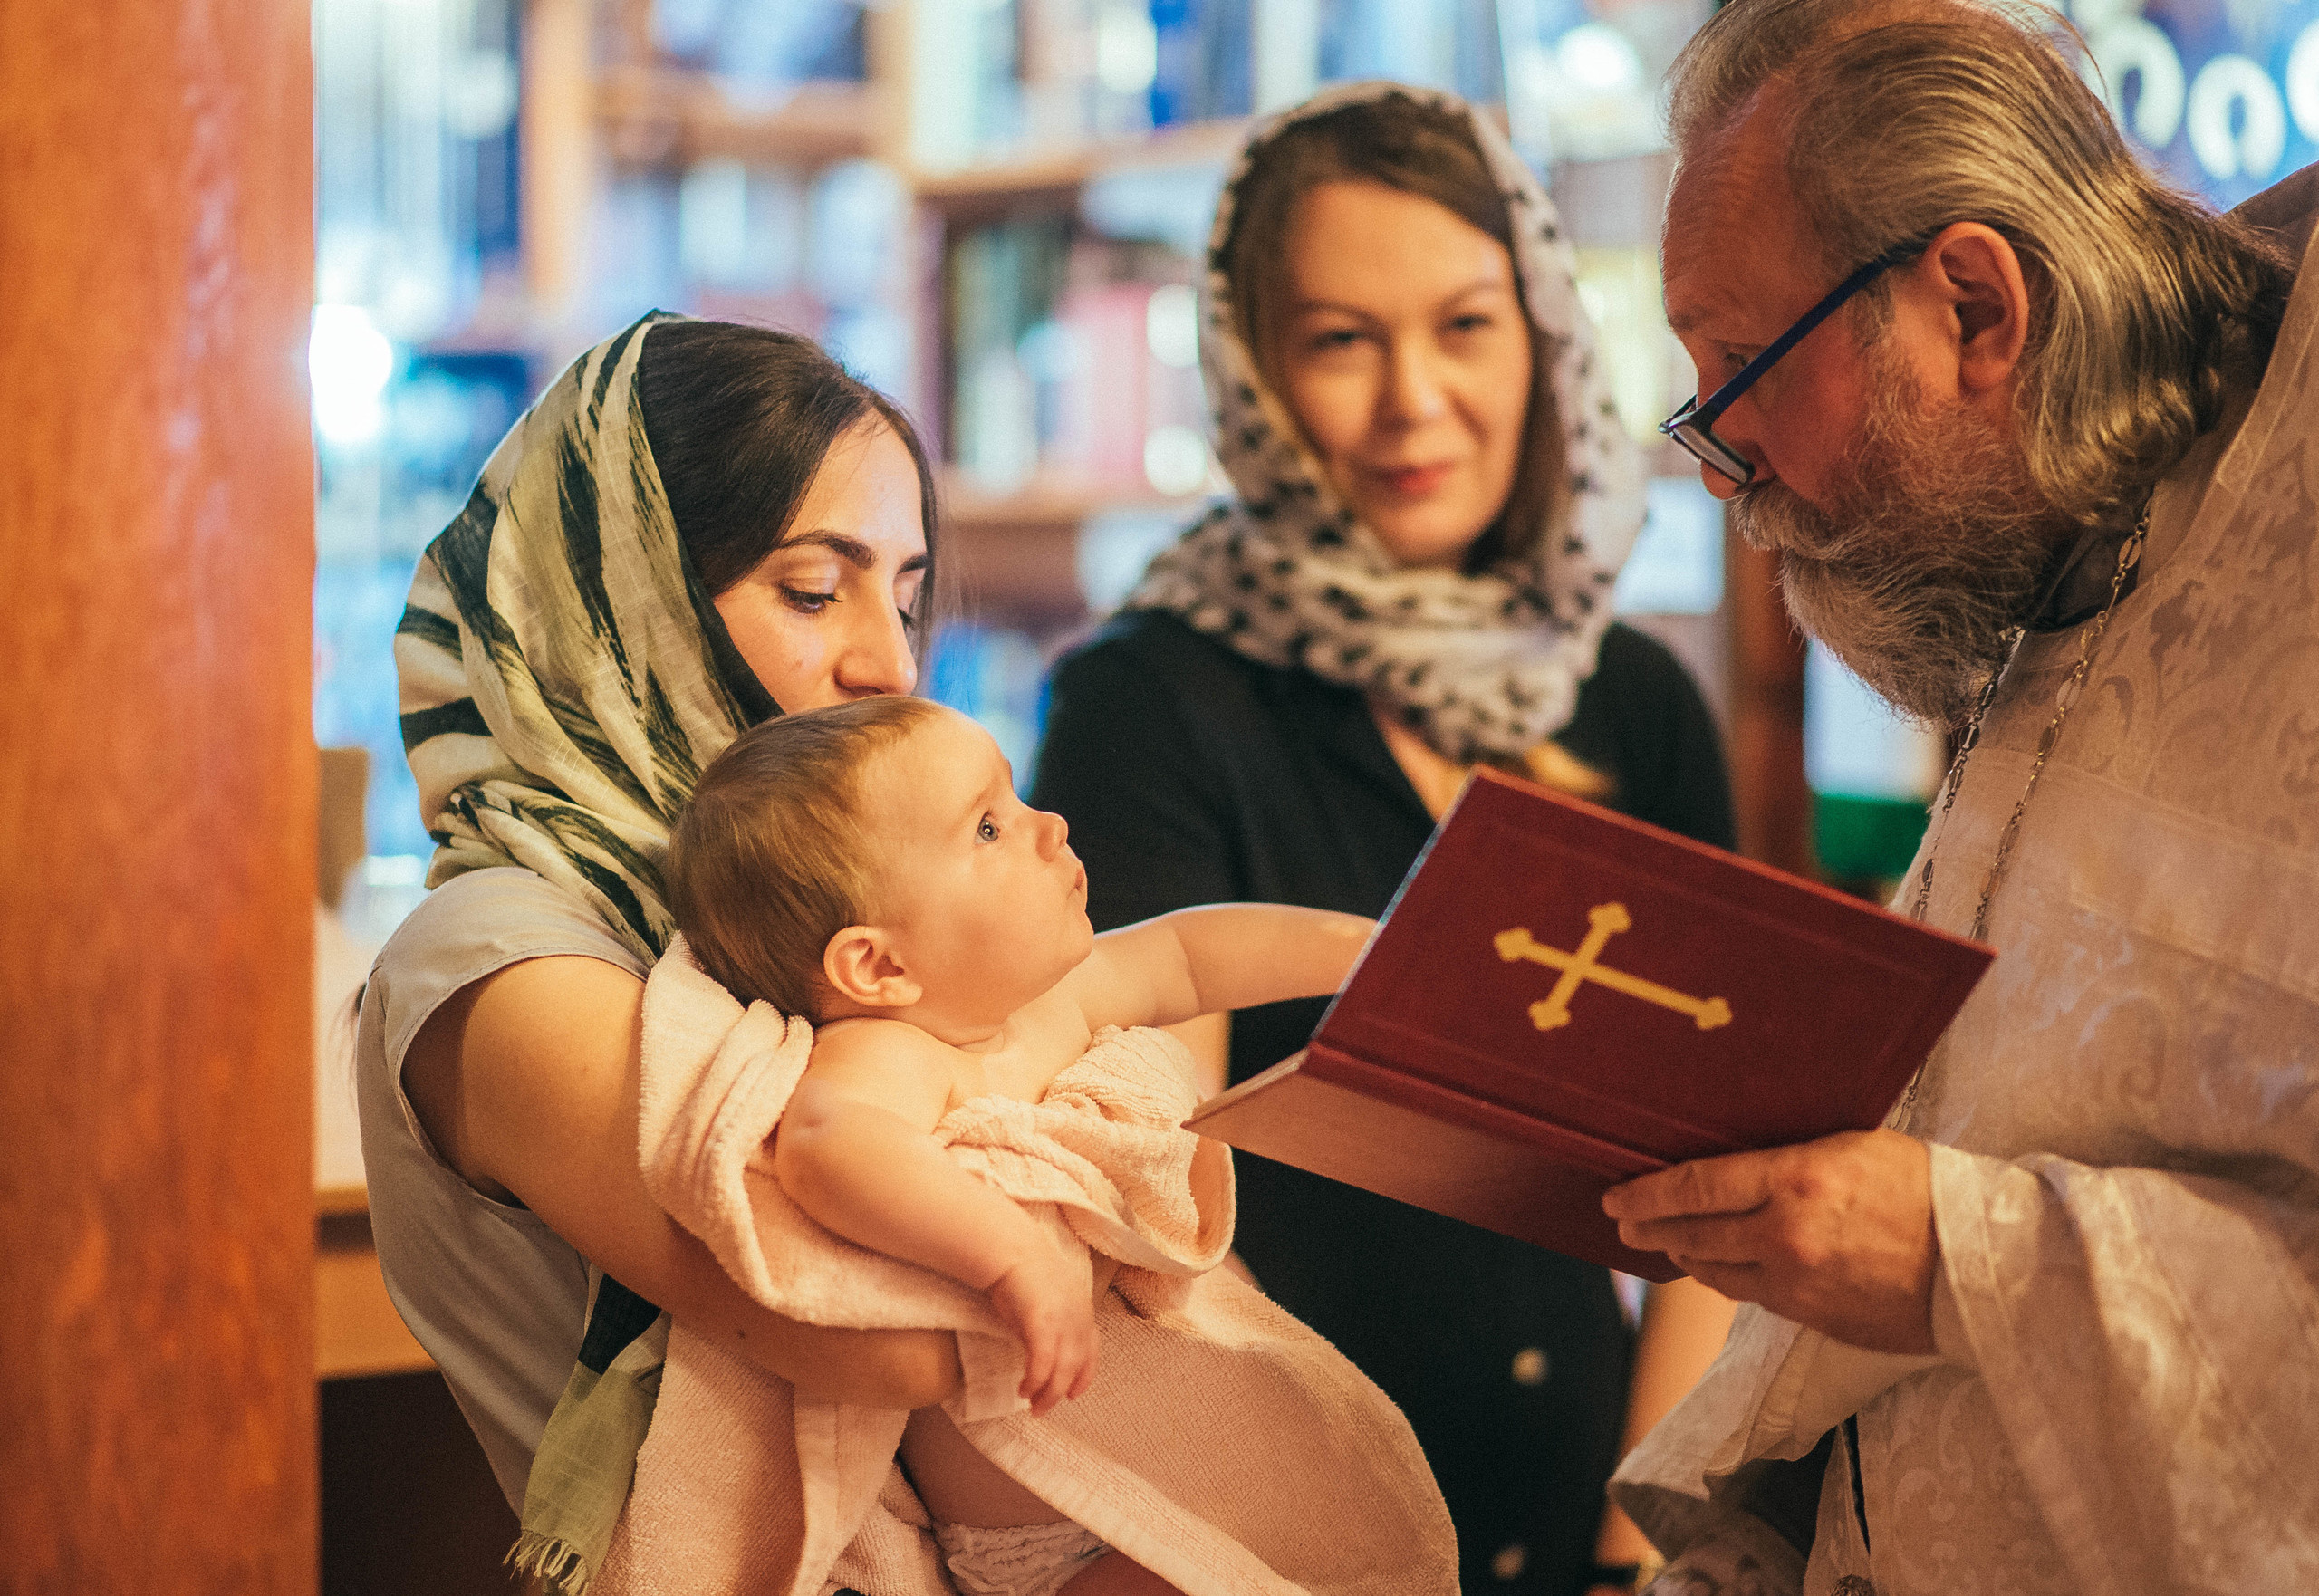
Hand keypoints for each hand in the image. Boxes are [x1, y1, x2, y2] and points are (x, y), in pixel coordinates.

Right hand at [986, 1238, 1098, 1414]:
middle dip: (1060, 1391)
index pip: (1092, 1351)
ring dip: (1048, 1393)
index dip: (1084, 1376)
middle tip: (1043, 1409)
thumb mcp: (1049, 1300)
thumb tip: (1045, 1347)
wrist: (1011, 1250)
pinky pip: (1042, 1364)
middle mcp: (1080, 1318)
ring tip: (1034, 1406)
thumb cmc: (1024, 1273)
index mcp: (1084, 1311)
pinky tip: (1024, 1389)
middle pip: (1077, 1366)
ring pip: (1062, 1370)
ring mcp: (1063, 1321)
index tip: (1074, 1394)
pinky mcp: (1043, 1324)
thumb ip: (1055, 1323)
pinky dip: (1035, 1380)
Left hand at [1601, 1129, 1937, 1353]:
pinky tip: (1718, 1267)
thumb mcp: (1856, 1145)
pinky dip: (1727, 1278)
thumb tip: (1742, 1155)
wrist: (1984, 1266)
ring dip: (1682, 1255)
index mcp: (1796, 1180)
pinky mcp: (1812, 1317)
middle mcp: (1786, 1235)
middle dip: (1650, 1226)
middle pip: (1693, 1233)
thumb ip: (1792, 1154)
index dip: (1648, 1192)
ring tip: (1663, 1242)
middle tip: (1624, 1219)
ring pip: (1715, 1271)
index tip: (1618, 1194)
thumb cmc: (1928, 1190)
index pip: (1697, 1185)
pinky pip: (1752, 1296)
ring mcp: (1797, 1283)